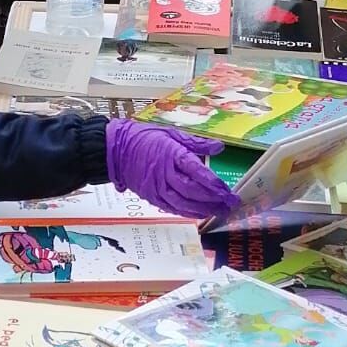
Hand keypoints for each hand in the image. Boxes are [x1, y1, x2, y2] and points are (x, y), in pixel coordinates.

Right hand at [105, 120, 241, 224]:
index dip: (214, 184)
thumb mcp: (172, 133)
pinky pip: (172, 208)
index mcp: (172, 154)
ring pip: (183, 203)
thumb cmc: (145, 138)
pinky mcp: (151, 197)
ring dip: (203, 209)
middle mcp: (165, 174)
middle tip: (230, 205)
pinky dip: (187, 212)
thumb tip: (219, 147)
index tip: (229, 192)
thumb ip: (196, 143)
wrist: (116, 151)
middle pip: (193, 191)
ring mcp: (157, 188)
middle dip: (214, 200)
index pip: (198, 172)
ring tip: (219, 212)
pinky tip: (199, 213)